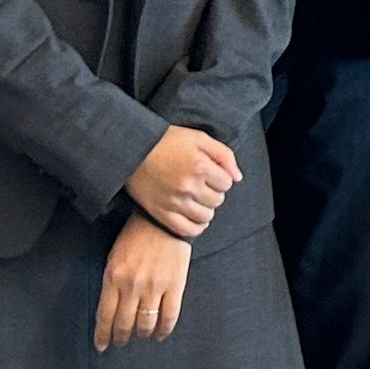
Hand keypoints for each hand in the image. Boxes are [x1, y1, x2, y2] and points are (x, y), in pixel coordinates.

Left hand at [95, 215, 190, 351]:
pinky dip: (164, 330)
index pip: (105, 315)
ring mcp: (155, 287)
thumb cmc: (135, 236)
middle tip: (121, 341)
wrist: (162, 221)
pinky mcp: (175, 286)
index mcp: (114, 277)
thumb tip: (110, 309)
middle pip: (124, 323)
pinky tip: (160, 334)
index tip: (102, 345)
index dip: (103, 334)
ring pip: (146, 324)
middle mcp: (132, 286)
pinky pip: (169, 316)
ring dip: (141, 334)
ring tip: (140, 335)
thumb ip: (111, 283)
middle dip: (121, 337)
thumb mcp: (114, 257)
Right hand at [126, 125, 241, 238]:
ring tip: (196, 198)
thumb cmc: (166, 141)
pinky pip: (188, 230)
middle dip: (214, 192)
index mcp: (199, 166)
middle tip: (201, 184)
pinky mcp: (161, 213)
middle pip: (217, 201)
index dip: (221, 177)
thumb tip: (238, 177)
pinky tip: (194, 216)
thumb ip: (223, 155)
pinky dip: (195, 226)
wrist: (132, 149)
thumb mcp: (198, 138)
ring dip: (205, 208)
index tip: (211, 173)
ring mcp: (174, 203)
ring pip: (206, 217)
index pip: (227, 183)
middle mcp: (188, 187)